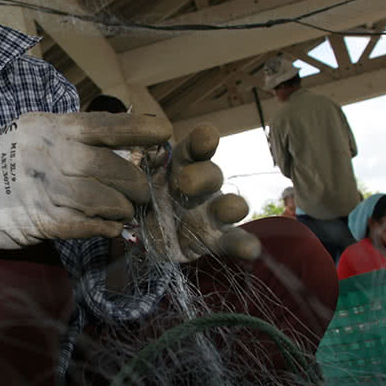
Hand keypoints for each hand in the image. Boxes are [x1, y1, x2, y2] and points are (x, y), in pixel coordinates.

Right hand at [0, 112, 171, 251]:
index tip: (164, 134)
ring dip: (121, 208)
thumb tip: (123, 146)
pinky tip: (110, 227)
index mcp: (55, 128)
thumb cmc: (7, 158)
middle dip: (135, 183)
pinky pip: (84, 224)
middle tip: (142, 191)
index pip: (107, 125)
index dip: (140, 129)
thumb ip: (75, 137)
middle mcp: (53, 154)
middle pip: (112, 167)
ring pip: (103, 198)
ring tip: (125, 211)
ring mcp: (46, 188)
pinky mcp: (41, 219)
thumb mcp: (38, 131)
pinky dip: (103, 227)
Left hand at [138, 124, 261, 262]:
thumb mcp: (134, 177)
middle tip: (185, 183)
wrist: (142, 233)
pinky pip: (232, 241)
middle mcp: (201, 185)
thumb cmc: (141, 196)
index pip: (194, 148)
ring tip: (232, 210)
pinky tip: (251, 250)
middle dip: (202, 176)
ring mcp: (211, 213)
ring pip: (228, 205)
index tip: (206, 136)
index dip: (202, 141)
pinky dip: (243, 245)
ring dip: (232, 206)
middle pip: (210, 175)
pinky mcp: (215, 239)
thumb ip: (138, 161)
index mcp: (181, 165)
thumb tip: (139, 145)